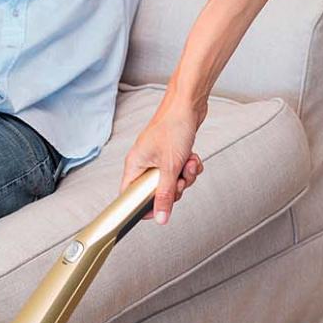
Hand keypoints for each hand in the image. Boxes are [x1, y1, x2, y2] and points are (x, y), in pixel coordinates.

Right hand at [120, 92, 204, 224]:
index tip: (159, 211)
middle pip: (156, 191)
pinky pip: (180, 171)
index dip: (143, 207)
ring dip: (185, 176)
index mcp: (134, 165)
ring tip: (189, 163)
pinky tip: (192, 157)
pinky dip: (189, 166)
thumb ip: (165, 195)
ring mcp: (158, 158)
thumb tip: (161, 218)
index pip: (130, 195)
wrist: (189, 104)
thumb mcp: (170, 167)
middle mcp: (144, 162)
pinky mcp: (172, 154)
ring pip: (172, 181)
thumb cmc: (173, 127)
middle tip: (180, 180)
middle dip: (174, 188)